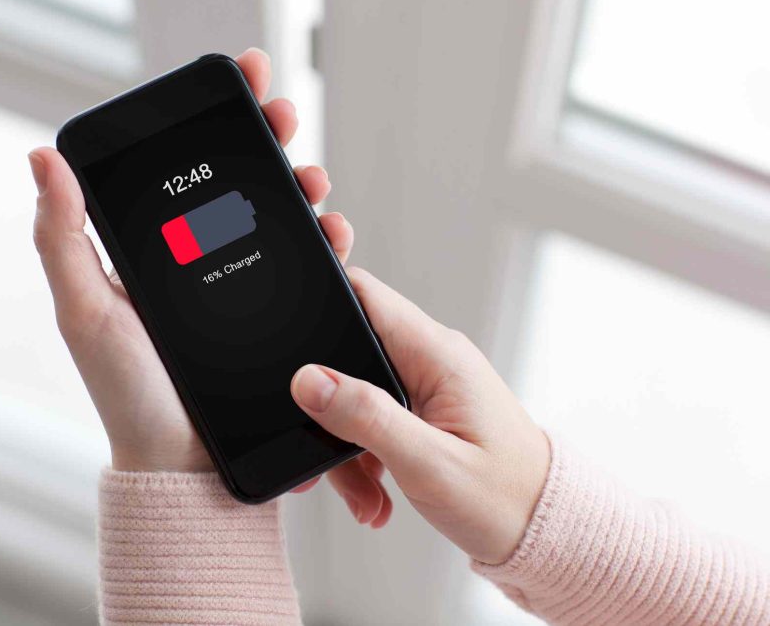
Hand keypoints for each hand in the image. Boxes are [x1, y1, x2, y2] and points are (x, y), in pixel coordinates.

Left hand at [28, 48, 354, 472]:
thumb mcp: (85, 311)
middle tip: (281, 114)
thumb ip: (62, 238)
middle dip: (264, 138)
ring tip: (312, 178)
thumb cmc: (127, 394)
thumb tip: (40, 156)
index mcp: (151, 250)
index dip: (209, 120)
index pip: (182, 168)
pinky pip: (304, 267)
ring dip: (300, 185)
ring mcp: (239, 287)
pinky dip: (324, 240)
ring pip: (277, 217)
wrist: (184, 468)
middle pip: (236, 181)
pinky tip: (333, 230)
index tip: (236, 79)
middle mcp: (197, 261)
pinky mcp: (275, 316)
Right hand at [290, 268, 550, 564]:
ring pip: (355, 394)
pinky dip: (364, 456)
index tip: (283, 332)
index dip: (321, 298)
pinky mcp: (424, 410)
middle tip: (323, 453)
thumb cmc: (505, 499)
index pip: (365, 294)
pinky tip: (375, 492)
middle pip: (349, 352)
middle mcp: (432, 359)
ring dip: (346, 444)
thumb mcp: (427, 463)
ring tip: (363, 493)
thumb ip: (366, 417)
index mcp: (437, 354)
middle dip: (326, 404)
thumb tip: (308, 380)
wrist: (545, 534)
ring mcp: (428, 384)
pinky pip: (373, 418)